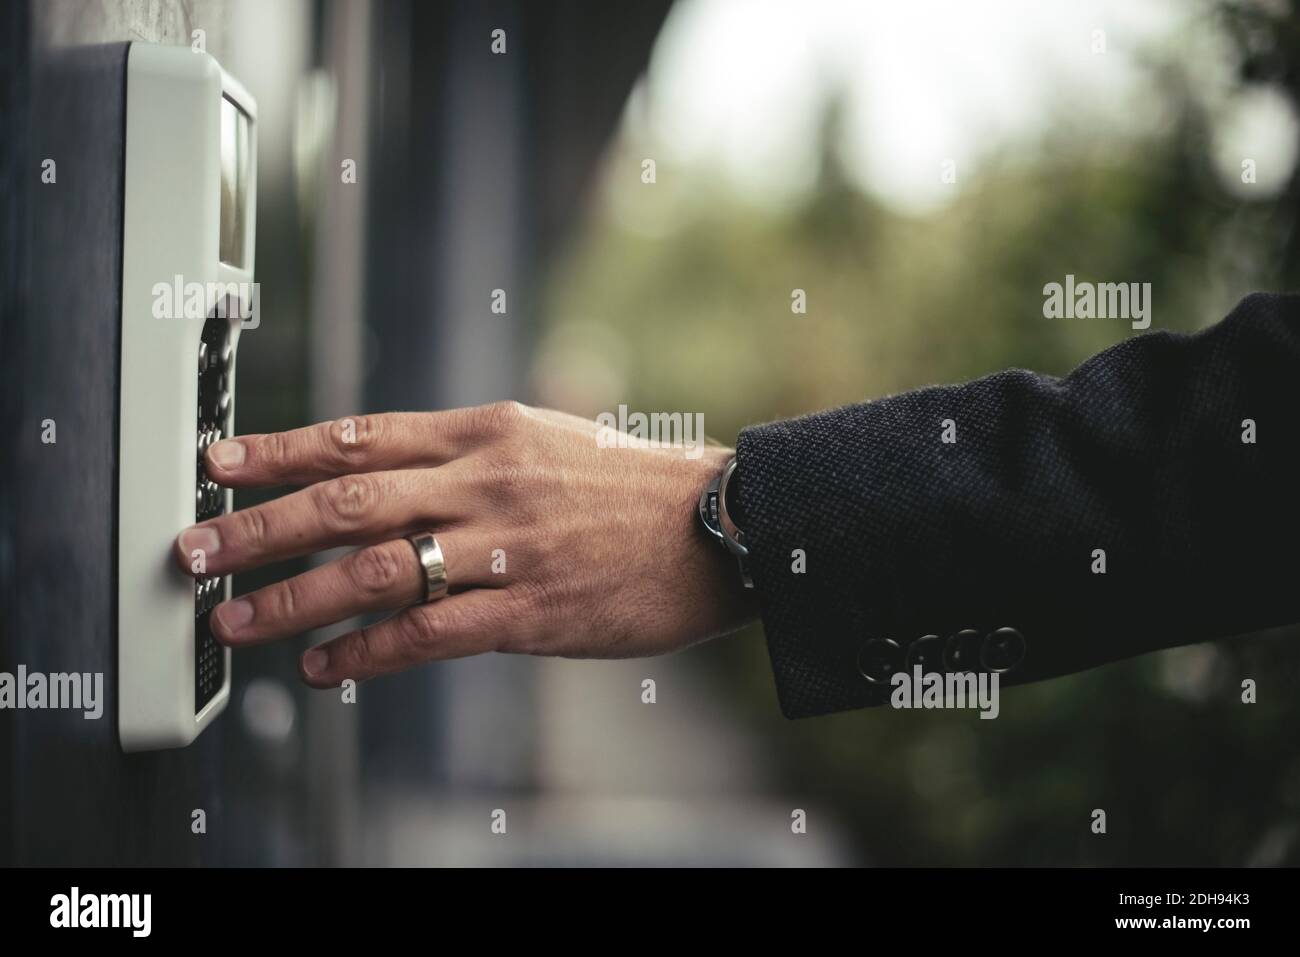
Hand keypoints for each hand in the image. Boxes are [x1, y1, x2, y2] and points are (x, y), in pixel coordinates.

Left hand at [175, 402, 758, 686]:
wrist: (718, 526)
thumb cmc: (632, 486)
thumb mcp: (547, 440)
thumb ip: (468, 457)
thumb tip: (390, 480)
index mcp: (486, 431)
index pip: (361, 434)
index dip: (281, 449)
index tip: (220, 462)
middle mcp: (486, 482)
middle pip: (348, 500)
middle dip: (260, 526)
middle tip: (195, 549)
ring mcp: (506, 548)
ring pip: (375, 570)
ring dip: (294, 598)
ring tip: (238, 620)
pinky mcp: (529, 612)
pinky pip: (427, 635)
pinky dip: (366, 652)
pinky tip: (326, 668)